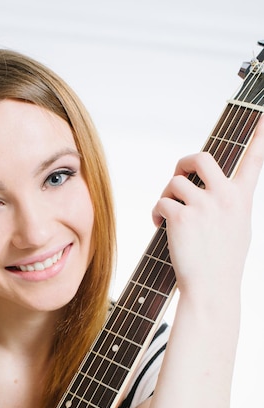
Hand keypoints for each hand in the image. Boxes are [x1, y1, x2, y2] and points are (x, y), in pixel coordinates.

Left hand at [152, 117, 263, 302]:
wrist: (211, 290)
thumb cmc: (222, 264)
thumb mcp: (238, 229)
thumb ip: (230, 205)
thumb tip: (212, 190)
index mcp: (242, 199)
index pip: (254, 160)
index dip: (260, 135)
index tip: (263, 115)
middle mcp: (226, 197)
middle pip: (201, 157)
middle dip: (183, 163)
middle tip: (178, 176)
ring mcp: (204, 205)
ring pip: (175, 181)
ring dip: (166, 195)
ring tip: (166, 215)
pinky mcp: (182, 216)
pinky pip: (162, 201)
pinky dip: (156, 213)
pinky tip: (159, 225)